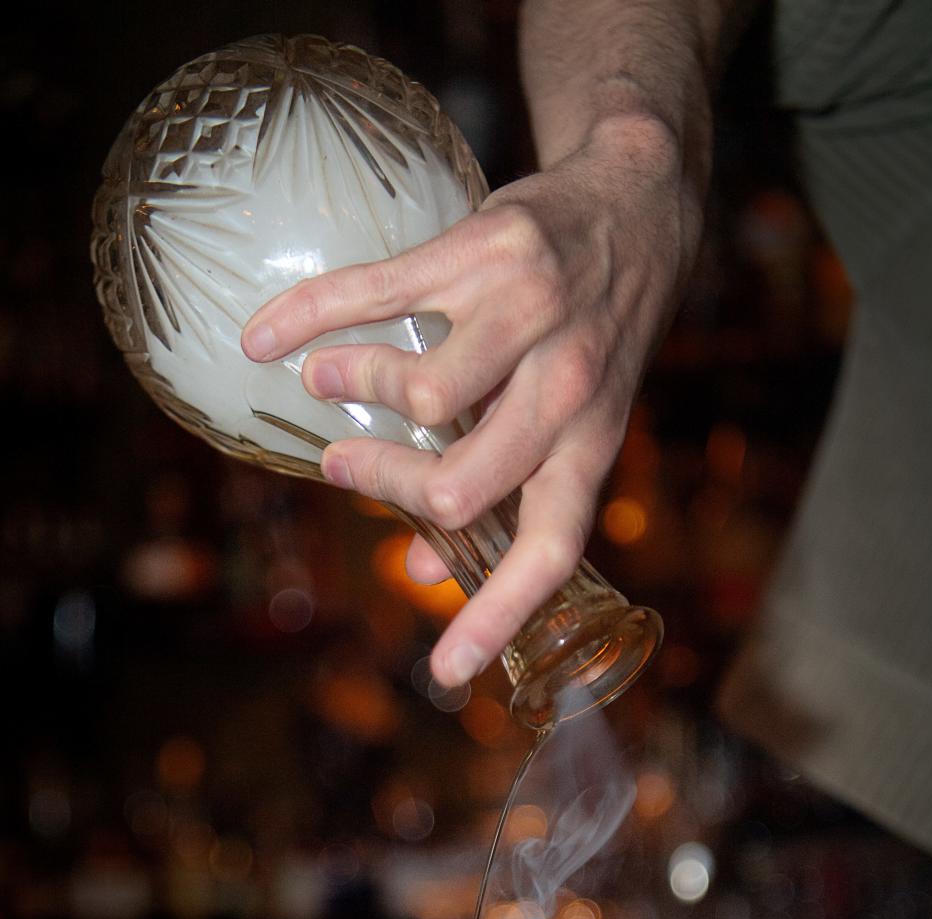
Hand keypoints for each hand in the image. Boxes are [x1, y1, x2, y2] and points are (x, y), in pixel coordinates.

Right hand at [242, 116, 701, 686]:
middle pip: (461, 485)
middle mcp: (565, 391)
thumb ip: (507, 498)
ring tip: (323, 382)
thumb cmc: (597, 336)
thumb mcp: (576, 426)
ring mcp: (527, 318)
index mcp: (588, 447)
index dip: (498, 615)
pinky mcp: (484, 250)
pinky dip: (310, 318)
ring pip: (422, 393)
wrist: (637, 205)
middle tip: (344, 464)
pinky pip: (378, 294)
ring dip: (352, 387)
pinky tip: (266, 338)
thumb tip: (428, 572)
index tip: (446, 671)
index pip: (549, 550)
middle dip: (388, 484)